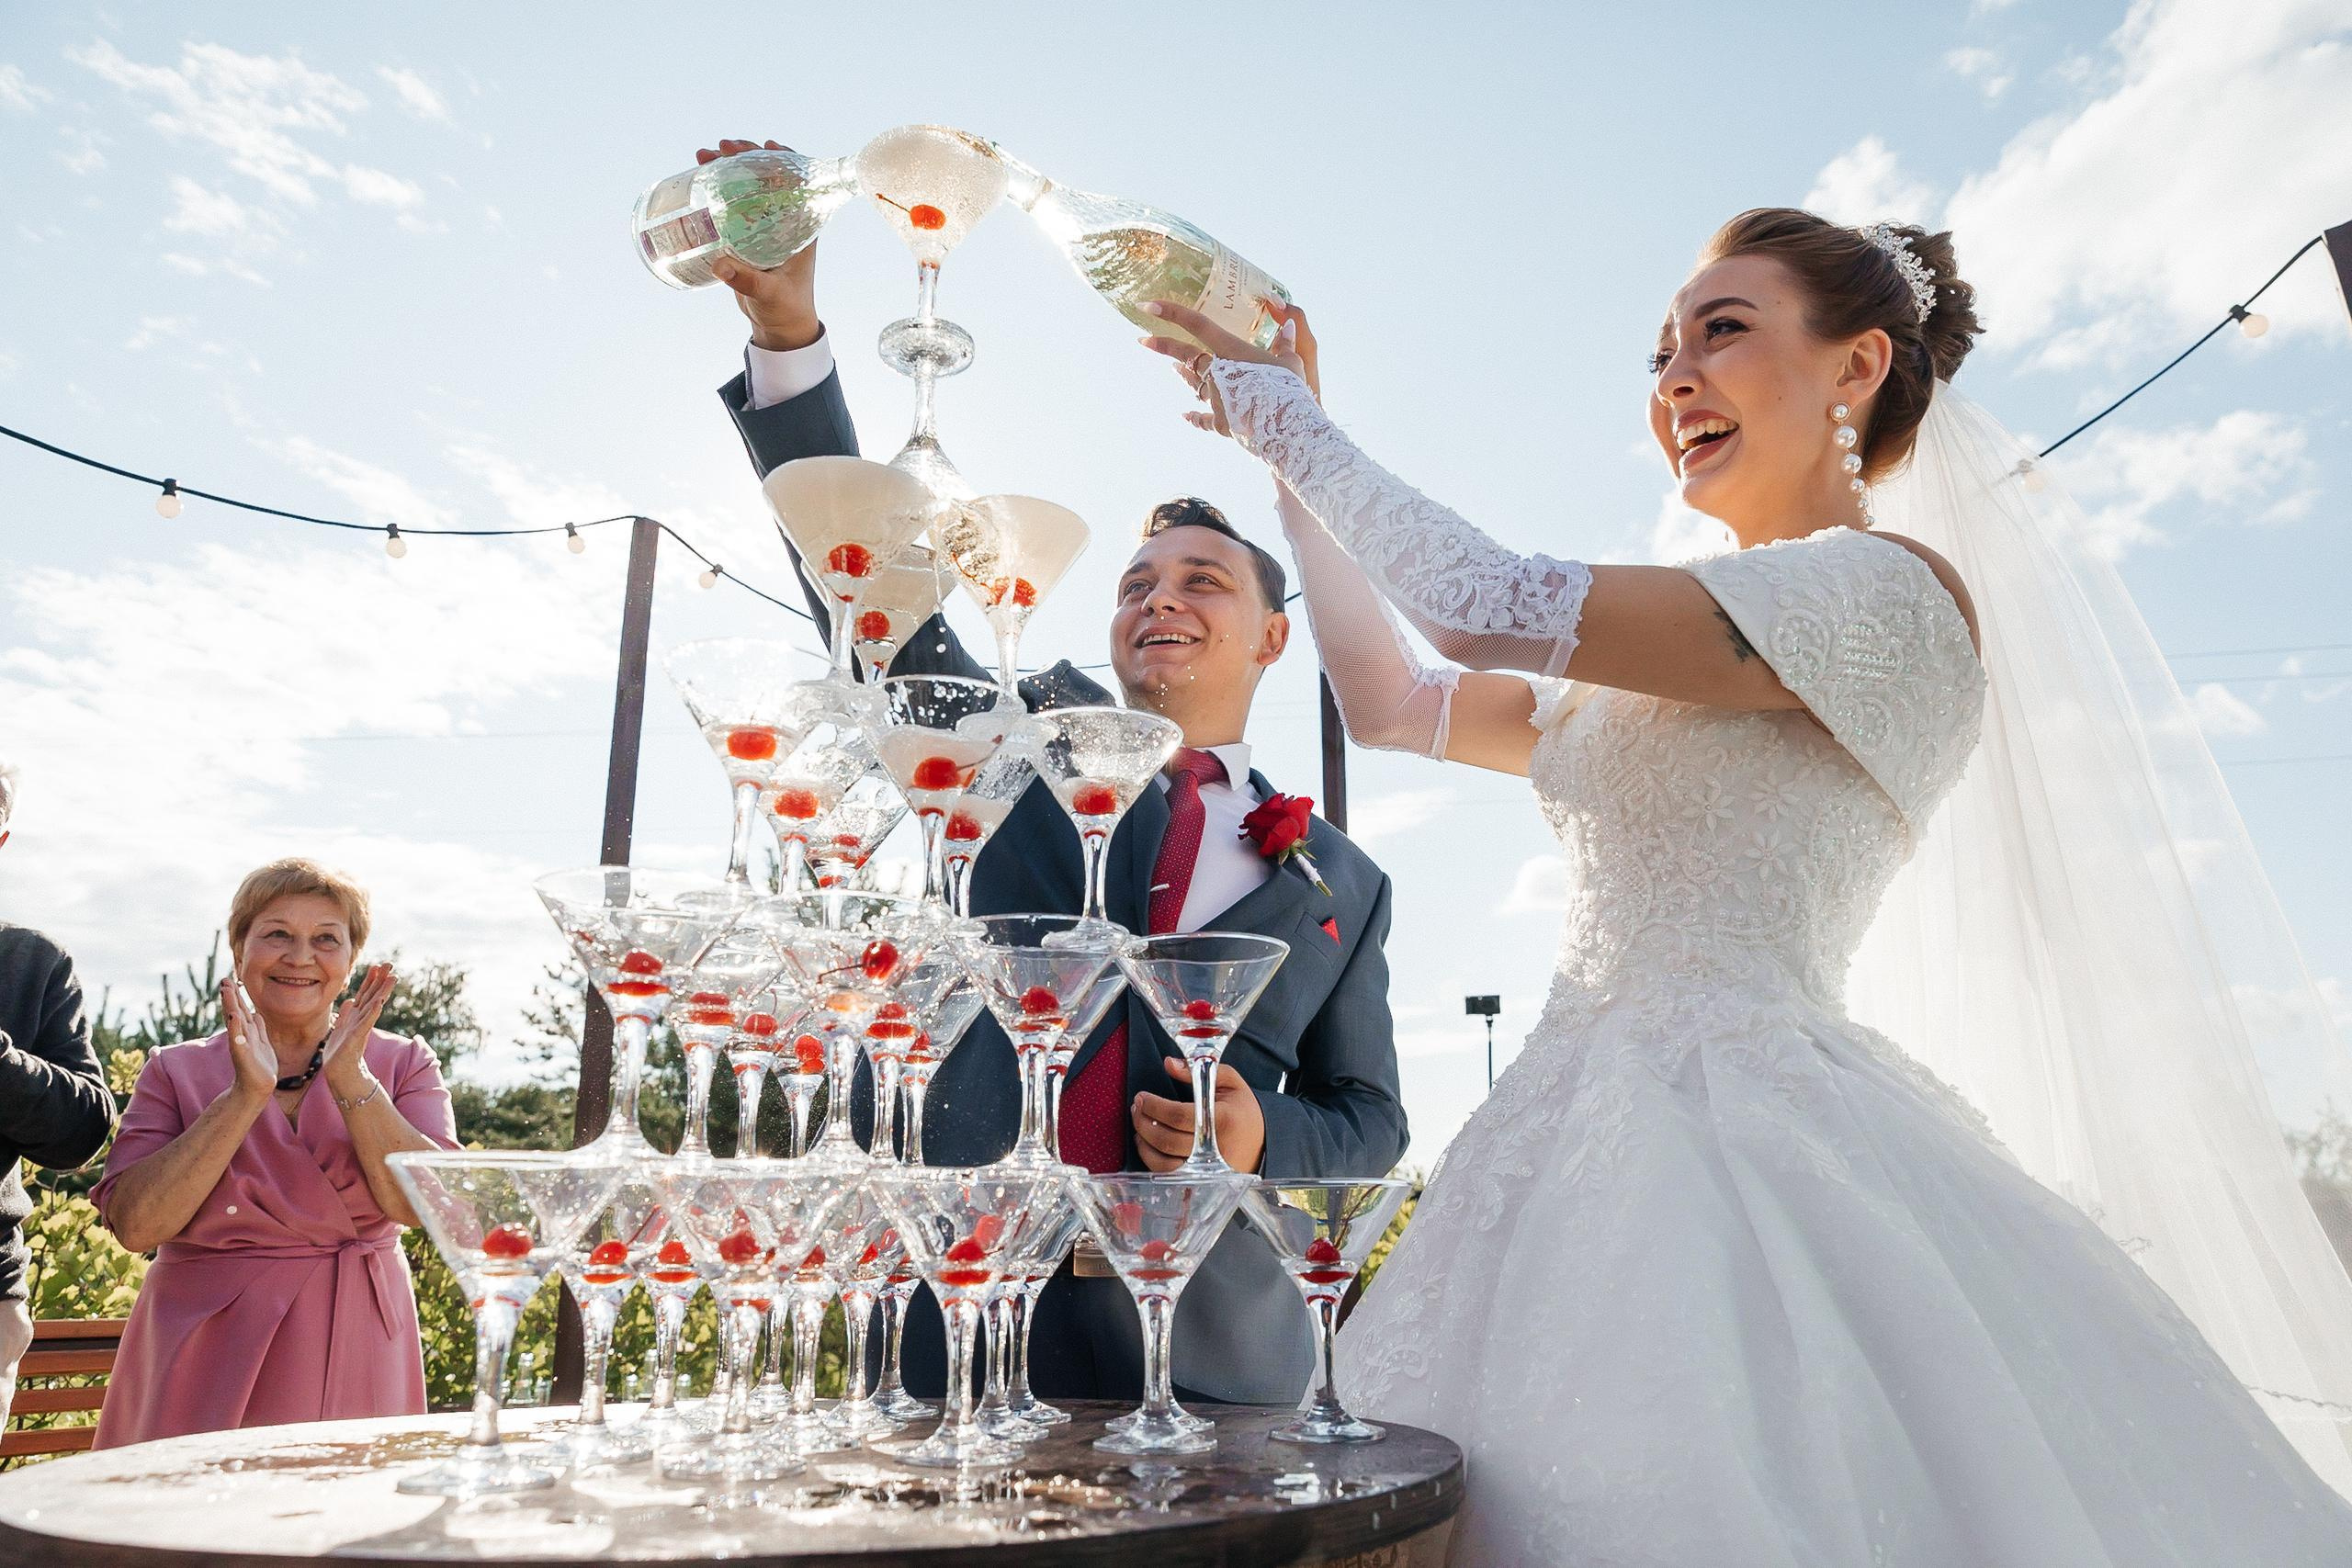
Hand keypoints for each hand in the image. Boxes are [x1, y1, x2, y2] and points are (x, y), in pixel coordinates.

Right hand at [221, 978, 276, 1104]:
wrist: (256, 1088)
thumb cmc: (258, 1066)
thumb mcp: (261, 1042)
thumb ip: (258, 1028)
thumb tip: (256, 1013)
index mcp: (247, 1032)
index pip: (240, 1009)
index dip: (235, 996)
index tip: (230, 980)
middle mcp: (242, 1035)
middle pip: (235, 1011)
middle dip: (230, 996)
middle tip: (224, 980)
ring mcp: (242, 1044)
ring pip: (236, 1021)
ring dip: (231, 1005)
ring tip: (226, 990)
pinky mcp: (244, 1055)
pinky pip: (240, 1039)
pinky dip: (236, 1027)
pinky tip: (234, 1016)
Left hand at [321, 963, 394, 1095]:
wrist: (340, 1074)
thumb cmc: (340, 1054)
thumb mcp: (340, 1030)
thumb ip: (345, 1015)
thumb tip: (349, 1000)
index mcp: (356, 1017)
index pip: (365, 994)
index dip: (371, 980)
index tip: (377, 966)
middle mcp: (361, 1020)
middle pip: (372, 996)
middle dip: (380, 980)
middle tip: (390, 965)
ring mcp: (360, 1028)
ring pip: (373, 1006)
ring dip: (382, 992)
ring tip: (391, 978)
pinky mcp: (356, 1039)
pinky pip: (365, 1023)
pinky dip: (372, 1013)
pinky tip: (378, 1003)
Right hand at [697, 138, 823, 351]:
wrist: (780, 326)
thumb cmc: (785, 309)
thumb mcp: (769, 294)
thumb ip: (747, 281)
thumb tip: (721, 265)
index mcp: (802, 227)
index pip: (798, 182)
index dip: (784, 159)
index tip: (765, 146)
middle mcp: (784, 220)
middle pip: (766, 176)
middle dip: (744, 157)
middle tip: (720, 149)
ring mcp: (763, 225)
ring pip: (746, 186)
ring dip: (726, 167)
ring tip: (702, 157)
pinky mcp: (745, 234)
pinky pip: (731, 203)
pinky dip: (715, 187)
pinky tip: (699, 177)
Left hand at [1132, 1056, 1265, 1173]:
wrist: (1263, 1142)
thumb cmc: (1243, 1109)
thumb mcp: (1229, 1082)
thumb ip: (1199, 1069)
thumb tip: (1168, 1063)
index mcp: (1223, 1120)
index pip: (1179, 1115)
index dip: (1154, 1106)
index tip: (1142, 1096)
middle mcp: (1214, 1148)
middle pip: (1167, 1139)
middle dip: (1144, 1121)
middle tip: (1136, 1107)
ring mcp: (1207, 1168)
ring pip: (1163, 1162)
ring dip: (1143, 1141)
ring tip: (1139, 1123)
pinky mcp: (1201, 1179)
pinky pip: (1169, 1175)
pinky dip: (1151, 1159)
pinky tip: (1146, 1143)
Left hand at [1139, 298, 1312, 436]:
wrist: (1286, 428)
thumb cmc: (1290, 390)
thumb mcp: (1291, 363)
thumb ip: (1286, 344)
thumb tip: (1289, 325)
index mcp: (1232, 351)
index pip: (1197, 324)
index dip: (1171, 313)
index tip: (1148, 306)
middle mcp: (1217, 372)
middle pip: (1186, 355)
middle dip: (1164, 346)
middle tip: (1144, 341)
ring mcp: (1216, 399)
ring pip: (1194, 383)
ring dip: (1184, 375)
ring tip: (1174, 368)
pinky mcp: (1221, 423)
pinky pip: (1203, 418)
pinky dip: (1195, 417)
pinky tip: (1185, 415)